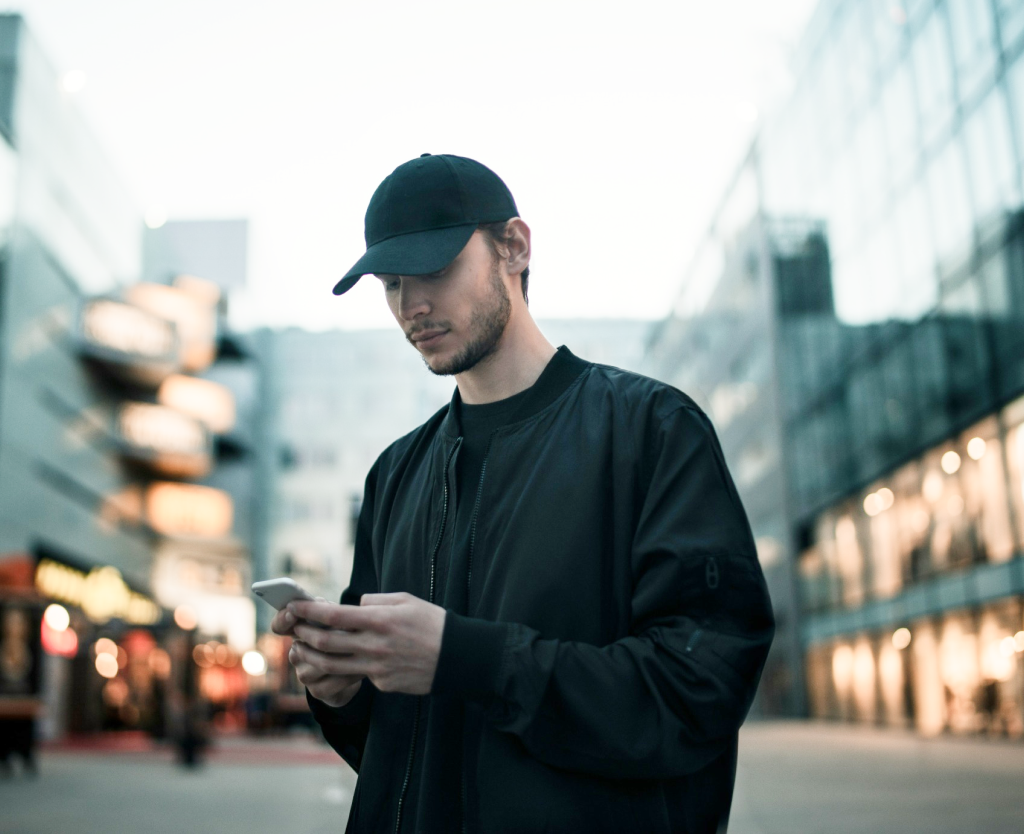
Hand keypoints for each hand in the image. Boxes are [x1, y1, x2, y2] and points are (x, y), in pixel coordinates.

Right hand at [272, 601, 361, 706]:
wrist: (354, 670)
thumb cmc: (344, 636)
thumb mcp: (338, 619)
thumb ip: (327, 611)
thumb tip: (321, 604)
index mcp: (297, 632)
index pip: (279, 625)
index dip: (283, 619)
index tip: (293, 613)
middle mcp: (296, 654)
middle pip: (305, 645)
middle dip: (328, 637)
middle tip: (348, 632)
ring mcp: (304, 674)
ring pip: (321, 663)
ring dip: (343, 657)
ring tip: (361, 651)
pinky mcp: (317, 691)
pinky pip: (332, 682)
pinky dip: (349, 674)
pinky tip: (362, 669)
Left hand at [288, 592, 446, 695]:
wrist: (457, 657)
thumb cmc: (432, 624)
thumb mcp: (406, 601)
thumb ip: (376, 602)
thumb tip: (355, 606)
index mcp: (380, 620)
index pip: (333, 616)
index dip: (308, 611)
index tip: (293, 606)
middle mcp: (374, 645)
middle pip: (326, 642)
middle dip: (304, 634)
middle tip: (294, 628)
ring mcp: (377, 668)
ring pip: (333, 665)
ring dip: (312, 656)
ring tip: (302, 649)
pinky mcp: (382, 684)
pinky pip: (358, 675)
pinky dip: (346, 668)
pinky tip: (342, 661)